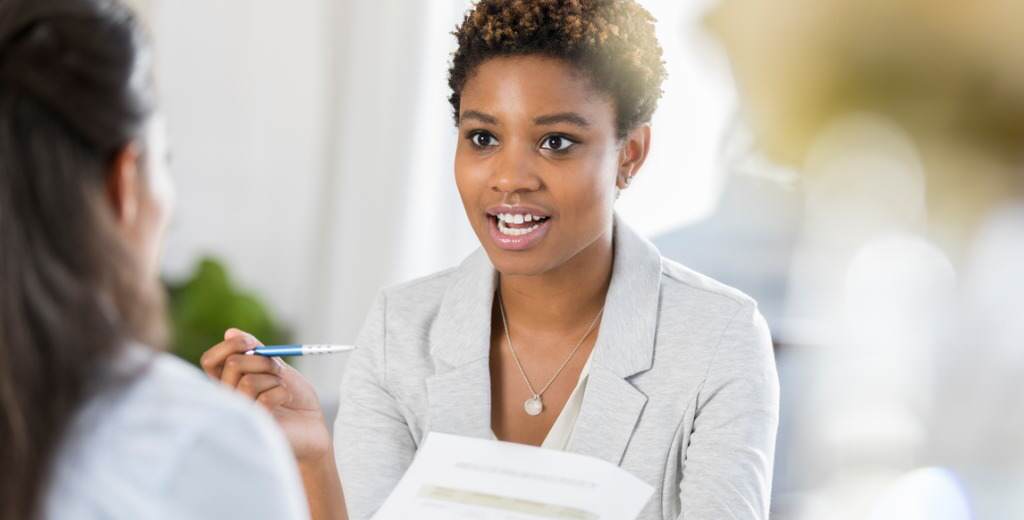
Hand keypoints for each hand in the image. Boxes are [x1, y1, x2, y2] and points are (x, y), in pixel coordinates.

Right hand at [200, 329, 331, 463]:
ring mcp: (238, 415)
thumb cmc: (294, 399)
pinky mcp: (253, 427)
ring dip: (274, 379)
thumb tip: (230, 332)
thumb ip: (255, 351)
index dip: (228, 346)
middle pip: (232, 364)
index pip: (210, 361)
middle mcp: (228, 399)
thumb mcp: (276, 368)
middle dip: (262, 359)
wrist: (314, 426)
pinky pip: (263, 399)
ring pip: (248, 381)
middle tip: (278, 368)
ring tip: (283, 389)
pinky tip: (285, 402)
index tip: (249, 343)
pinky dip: (282, 393)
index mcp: (229, 383)